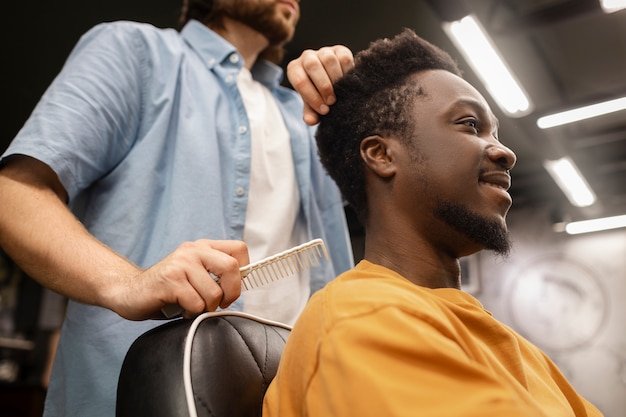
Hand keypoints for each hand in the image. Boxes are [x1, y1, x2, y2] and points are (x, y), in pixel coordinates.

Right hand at [115, 240, 248, 319]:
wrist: (129, 291)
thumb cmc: (167, 289)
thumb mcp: (195, 275)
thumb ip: (215, 275)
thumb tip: (242, 285)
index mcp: (203, 247)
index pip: (239, 249)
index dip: (243, 272)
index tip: (232, 288)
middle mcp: (193, 250)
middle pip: (232, 267)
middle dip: (232, 293)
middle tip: (220, 304)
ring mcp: (180, 263)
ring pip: (213, 292)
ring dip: (206, 308)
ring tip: (192, 306)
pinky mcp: (169, 280)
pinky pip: (196, 303)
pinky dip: (191, 313)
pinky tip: (180, 309)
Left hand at [287, 45, 353, 124]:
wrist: (333, 82)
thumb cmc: (318, 94)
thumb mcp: (312, 104)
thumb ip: (310, 112)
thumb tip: (310, 121)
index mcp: (295, 69)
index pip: (299, 80)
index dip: (312, 97)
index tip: (323, 111)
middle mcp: (307, 57)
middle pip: (312, 66)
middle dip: (323, 86)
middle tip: (331, 102)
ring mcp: (323, 51)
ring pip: (328, 59)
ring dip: (335, 79)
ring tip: (340, 94)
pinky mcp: (340, 50)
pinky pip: (343, 57)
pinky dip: (347, 71)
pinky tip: (348, 84)